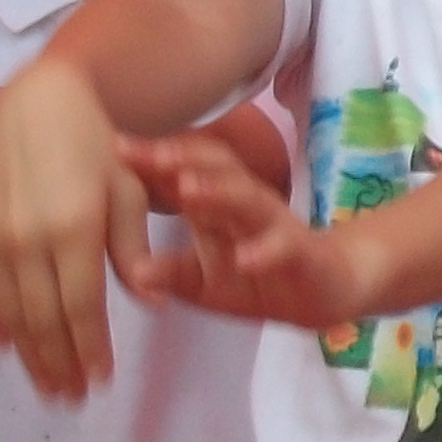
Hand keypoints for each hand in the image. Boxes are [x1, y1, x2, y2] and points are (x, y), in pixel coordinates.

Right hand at [0, 63, 148, 398]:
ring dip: (28, 355)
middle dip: (59, 366)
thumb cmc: (98, 149)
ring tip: (47, 387)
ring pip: (9, 314)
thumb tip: (152, 303)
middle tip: (72, 401)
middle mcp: (26, 239)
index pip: (81, 308)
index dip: (90, 350)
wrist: (35, 109)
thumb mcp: (130, 191)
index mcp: (73, 229)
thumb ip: (134, 249)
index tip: (100, 382)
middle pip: (42, 321)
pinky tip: (7, 346)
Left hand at [116, 132, 374, 329]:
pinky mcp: (303, 255)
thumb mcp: (203, 280)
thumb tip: (128, 273)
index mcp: (218, 206)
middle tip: (148, 154)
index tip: (116, 148)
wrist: (325, 293)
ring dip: (219, 193)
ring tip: (188, 190)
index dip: (154, 160)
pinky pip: (284, 249)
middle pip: (217, 173)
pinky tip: (244, 258)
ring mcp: (276, 227)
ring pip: (249, 201)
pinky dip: (265, 251)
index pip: (186, 172)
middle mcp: (247, 206)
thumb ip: (167, 270)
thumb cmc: (256, 279)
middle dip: (183, 161)